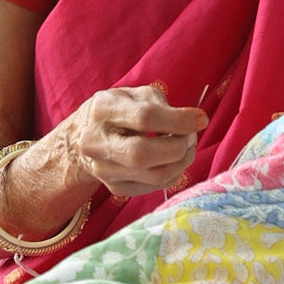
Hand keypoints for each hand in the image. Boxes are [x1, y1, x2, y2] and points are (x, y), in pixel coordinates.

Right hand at [61, 83, 208, 198]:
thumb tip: (194, 123)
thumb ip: (161, 104)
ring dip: (181, 162)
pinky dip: (173, 173)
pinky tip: (174, 159)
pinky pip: (155, 187)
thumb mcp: (134, 94)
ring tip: (187, 146)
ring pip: (154, 176)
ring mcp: (104, 170)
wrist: (83, 137)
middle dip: (178, 147)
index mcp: (102, 109)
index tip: (201, 119)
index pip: (144, 118)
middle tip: (192, 136)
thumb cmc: (117, 110)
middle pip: (143, 154)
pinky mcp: (115, 188)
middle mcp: (97, 142)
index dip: (178, 120)